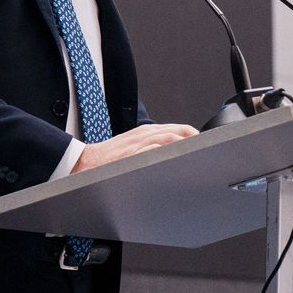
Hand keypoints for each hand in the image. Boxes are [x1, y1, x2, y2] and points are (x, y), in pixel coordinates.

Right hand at [72, 123, 197, 172]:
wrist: (84, 163)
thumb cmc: (109, 159)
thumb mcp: (133, 146)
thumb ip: (153, 147)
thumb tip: (176, 155)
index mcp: (146, 132)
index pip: (178, 129)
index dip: (195, 137)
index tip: (207, 147)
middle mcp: (144, 135)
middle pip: (177, 132)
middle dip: (195, 141)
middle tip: (208, 153)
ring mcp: (138, 145)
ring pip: (167, 139)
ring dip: (184, 146)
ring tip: (198, 156)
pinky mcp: (131, 156)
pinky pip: (152, 151)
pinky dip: (165, 154)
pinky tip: (175, 163)